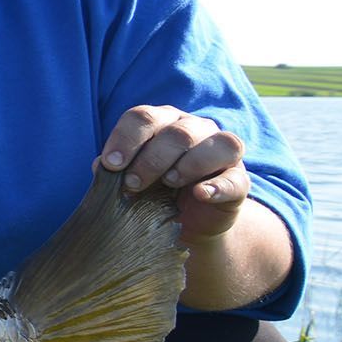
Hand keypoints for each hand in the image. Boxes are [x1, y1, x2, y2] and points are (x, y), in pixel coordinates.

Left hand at [98, 105, 248, 243]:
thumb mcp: (130, 179)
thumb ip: (116, 170)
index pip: (143, 117)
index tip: (111, 164)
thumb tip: (101, 165)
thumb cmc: (150, 192)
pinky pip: (236, 178)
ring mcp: (222, 153)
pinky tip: (200, 194)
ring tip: (168, 184)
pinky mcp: (240, 180)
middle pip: (177, 133)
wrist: (184, 224)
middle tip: (133, 185)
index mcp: (163, 123)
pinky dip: (218, 186)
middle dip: (151, 159)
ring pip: (217, 144)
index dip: (125, 139)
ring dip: (187, 164)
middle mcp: (195, 129)